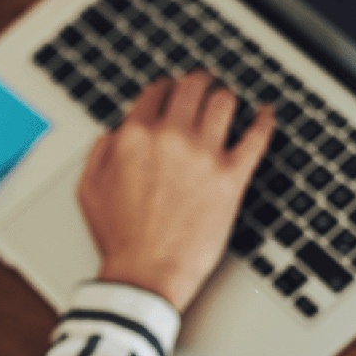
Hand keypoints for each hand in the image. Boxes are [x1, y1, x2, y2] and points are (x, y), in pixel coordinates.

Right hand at [77, 70, 274, 311]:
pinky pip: (257, 136)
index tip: (171, 91)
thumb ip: (100, 152)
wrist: (146, 273)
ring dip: (225, 97)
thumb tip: (114, 133)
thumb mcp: (89, 188)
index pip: (156, 92)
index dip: (165, 88)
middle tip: (203, 85)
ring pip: (225, 102)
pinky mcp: (232, 177)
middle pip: (192, 87)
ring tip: (228, 101)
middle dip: (198, 83)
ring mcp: (204, 155)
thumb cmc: (119, 237)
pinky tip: (266, 114)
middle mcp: (170, 138)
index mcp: (134, 137)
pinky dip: (264, 120)